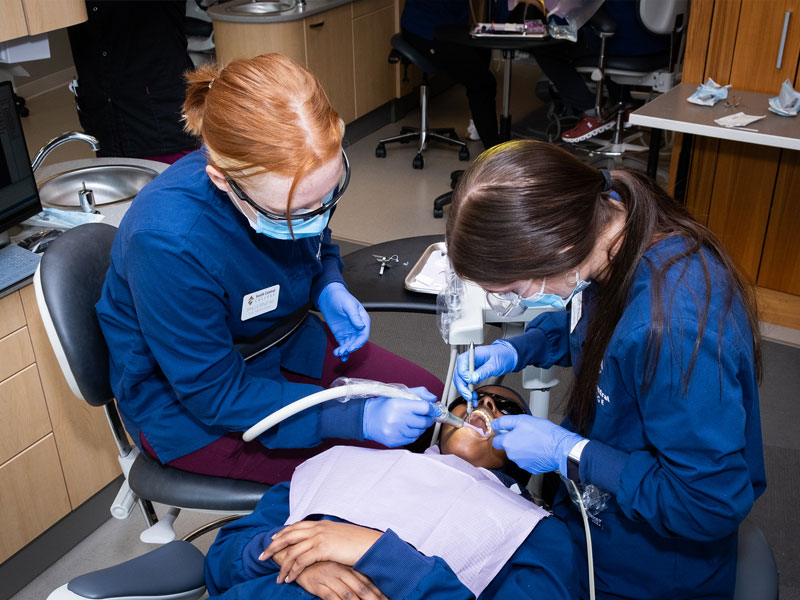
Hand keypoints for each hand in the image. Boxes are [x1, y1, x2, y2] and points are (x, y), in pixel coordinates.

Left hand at [261, 520, 381, 583]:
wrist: (371, 545)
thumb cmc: (359, 542)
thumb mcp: (340, 535)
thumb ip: (328, 537)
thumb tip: (321, 542)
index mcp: (322, 523)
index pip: (296, 526)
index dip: (282, 532)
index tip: (273, 539)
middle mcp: (318, 528)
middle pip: (288, 535)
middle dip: (274, 546)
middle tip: (263, 556)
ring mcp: (320, 537)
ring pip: (293, 550)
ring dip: (283, 565)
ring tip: (278, 577)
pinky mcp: (323, 548)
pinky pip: (302, 560)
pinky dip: (293, 570)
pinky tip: (290, 579)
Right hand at [293, 561, 386, 599]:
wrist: (294, 556)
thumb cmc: (317, 563)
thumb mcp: (335, 564)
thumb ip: (349, 572)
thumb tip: (365, 584)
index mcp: (346, 564)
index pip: (367, 579)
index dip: (378, 590)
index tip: (388, 598)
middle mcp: (340, 570)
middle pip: (361, 588)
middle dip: (373, 599)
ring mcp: (329, 577)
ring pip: (349, 595)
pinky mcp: (318, 584)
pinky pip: (332, 598)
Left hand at [318, 282, 369, 360]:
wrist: (329, 296)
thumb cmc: (341, 297)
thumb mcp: (348, 305)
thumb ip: (354, 316)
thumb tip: (361, 327)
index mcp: (363, 320)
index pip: (363, 335)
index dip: (359, 342)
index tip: (352, 347)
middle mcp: (357, 328)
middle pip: (357, 342)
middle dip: (351, 348)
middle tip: (344, 351)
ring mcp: (349, 332)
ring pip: (350, 344)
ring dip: (345, 350)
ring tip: (338, 353)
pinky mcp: (341, 334)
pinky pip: (343, 344)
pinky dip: (343, 351)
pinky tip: (340, 355)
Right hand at [362, 386, 436, 446]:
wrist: (367, 418)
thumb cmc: (384, 405)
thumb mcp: (400, 393)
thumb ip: (419, 393)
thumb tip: (433, 398)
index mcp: (399, 404)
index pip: (424, 408)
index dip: (432, 409)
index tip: (434, 409)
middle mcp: (397, 419)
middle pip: (424, 421)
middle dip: (427, 418)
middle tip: (424, 416)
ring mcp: (395, 432)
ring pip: (419, 432)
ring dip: (420, 427)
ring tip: (412, 421)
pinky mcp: (394, 441)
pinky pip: (412, 439)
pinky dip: (413, 434)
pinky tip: (406, 428)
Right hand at [453, 340, 517, 401]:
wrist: (507, 356)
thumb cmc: (502, 356)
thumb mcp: (494, 365)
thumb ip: (483, 372)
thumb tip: (473, 379)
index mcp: (471, 355)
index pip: (461, 366)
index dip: (464, 377)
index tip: (470, 383)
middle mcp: (467, 361)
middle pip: (458, 375)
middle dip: (462, 387)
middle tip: (469, 396)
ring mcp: (469, 368)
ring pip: (461, 381)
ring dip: (465, 391)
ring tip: (472, 399)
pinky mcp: (472, 373)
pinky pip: (466, 383)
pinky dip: (468, 391)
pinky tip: (473, 397)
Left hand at [491, 414, 584, 474]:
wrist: (560, 448)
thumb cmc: (544, 433)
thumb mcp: (522, 420)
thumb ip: (505, 422)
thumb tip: (494, 424)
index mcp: (508, 443)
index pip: (496, 441)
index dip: (501, 435)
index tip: (507, 431)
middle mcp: (513, 455)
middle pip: (508, 447)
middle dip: (514, 441)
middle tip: (526, 433)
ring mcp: (522, 463)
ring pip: (518, 454)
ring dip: (523, 448)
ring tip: (534, 440)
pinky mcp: (531, 468)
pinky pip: (527, 461)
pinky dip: (531, 455)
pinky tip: (538, 449)